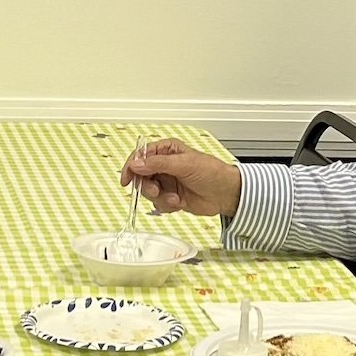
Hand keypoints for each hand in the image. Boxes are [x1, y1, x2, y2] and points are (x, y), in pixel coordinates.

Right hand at [119, 138, 241, 217]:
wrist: (227, 194)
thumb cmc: (212, 173)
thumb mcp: (184, 164)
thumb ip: (158, 164)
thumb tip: (135, 164)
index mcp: (167, 151)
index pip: (140, 156)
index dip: (131, 167)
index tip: (127, 179)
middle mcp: (165, 165)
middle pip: (141, 175)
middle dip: (147, 186)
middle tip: (156, 191)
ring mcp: (168, 182)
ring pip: (148, 191)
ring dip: (160, 197)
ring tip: (175, 198)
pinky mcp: (172, 196)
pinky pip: (158, 203)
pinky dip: (167, 205)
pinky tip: (180, 203)